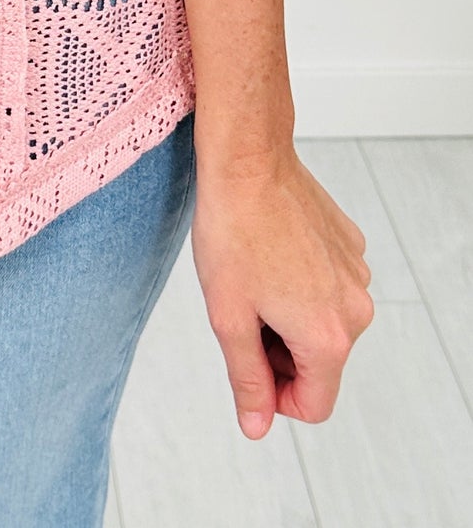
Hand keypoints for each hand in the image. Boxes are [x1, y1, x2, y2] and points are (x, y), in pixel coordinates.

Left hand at [191, 143, 373, 436]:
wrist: (249, 162)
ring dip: (289, 317)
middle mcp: (356, 309)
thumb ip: (247, 380)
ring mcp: (358, 275)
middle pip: (320, 364)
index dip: (276, 398)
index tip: (247, 365)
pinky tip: (272, 252)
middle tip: (242, 311)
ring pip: (323, 323)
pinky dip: (302, 283)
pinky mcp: (352, 246)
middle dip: (280, 352)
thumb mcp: (228, 318)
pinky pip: (329, 286)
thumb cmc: (233, 232)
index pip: (315, 405)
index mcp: (329, 337)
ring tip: (254, 277)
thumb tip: (258, 425)